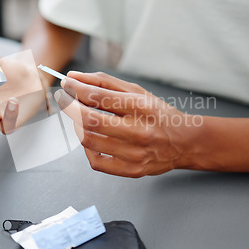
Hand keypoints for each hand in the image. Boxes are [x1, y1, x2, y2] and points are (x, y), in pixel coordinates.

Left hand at [55, 72, 200, 176]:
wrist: (185, 142)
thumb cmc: (158, 113)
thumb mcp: (137, 91)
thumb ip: (104, 82)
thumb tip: (73, 78)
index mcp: (141, 107)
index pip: (98, 96)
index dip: (76, 89)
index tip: (66, 84)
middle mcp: (139, 131)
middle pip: (89, 120)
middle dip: (69, 106)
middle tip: (64, 98)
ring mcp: (135, 154)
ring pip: (89, 141)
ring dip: (76, 126)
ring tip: (79, 117)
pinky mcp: (132, 170)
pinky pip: (96, 162)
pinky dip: (87, 149)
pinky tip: (91, 138)